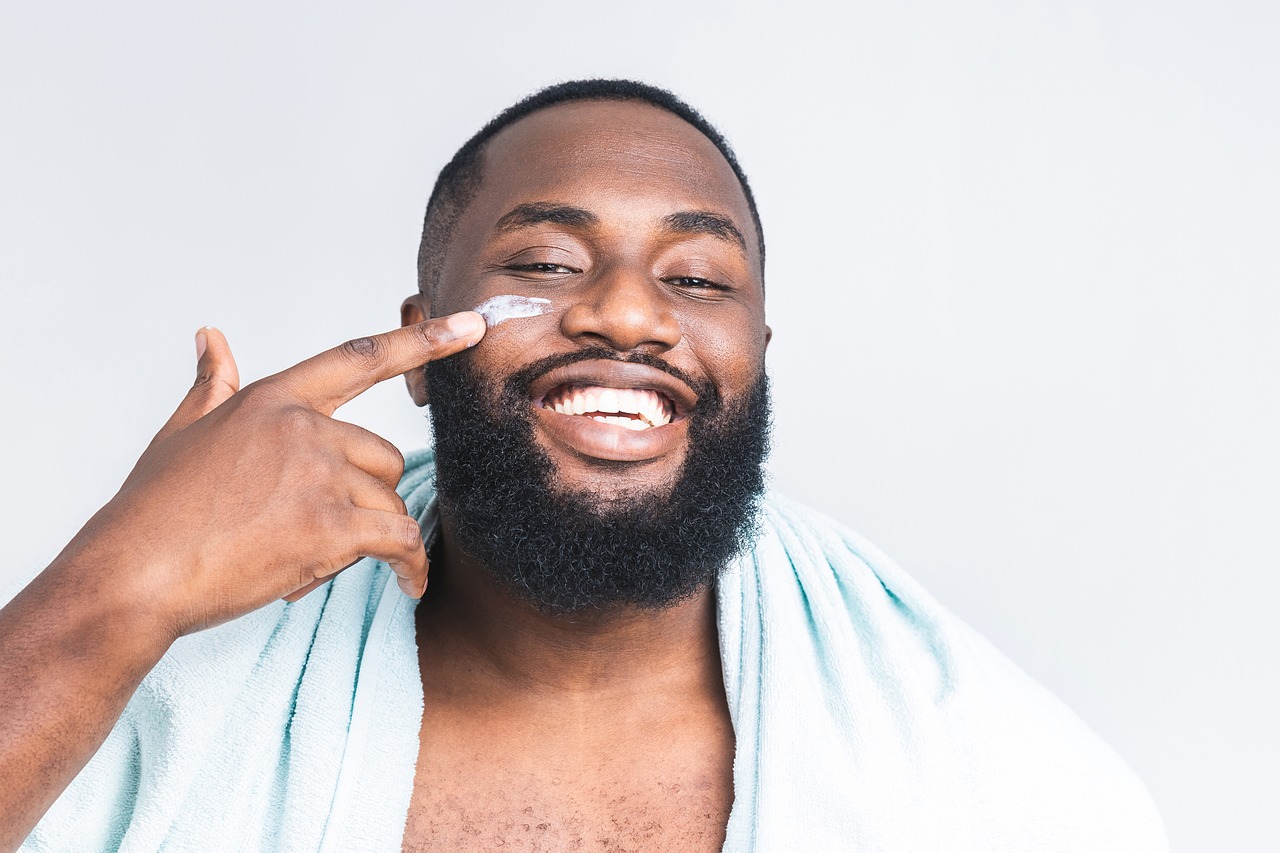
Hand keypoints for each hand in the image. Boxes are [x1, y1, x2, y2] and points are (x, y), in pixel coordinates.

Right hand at [65, 312, 485, 637]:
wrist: (133, 574)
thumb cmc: (154, 510)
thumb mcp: (182, 432)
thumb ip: (211, 383)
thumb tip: (210, 336)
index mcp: (274, 401)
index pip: (361, 358)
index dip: (423, 340)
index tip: (470, 326)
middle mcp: (303, 429)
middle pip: (382, 457)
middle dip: (365, 499)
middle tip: (316, 534)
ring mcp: (319, 476)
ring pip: (389, 502)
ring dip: (374, 538)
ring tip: (324, 563)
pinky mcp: (330, 527)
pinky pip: (399, 540)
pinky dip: (411, 565)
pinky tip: (409, 584)